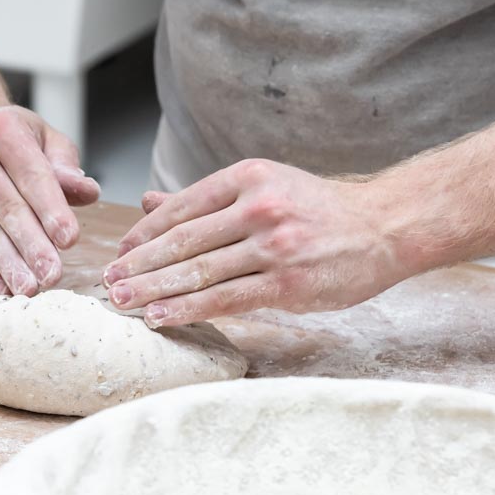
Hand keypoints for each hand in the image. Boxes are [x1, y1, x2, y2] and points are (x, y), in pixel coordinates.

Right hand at [0, 105, 100, 295]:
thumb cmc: (10, 140)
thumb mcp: (44, 139)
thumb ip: (66, 166)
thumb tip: (87, 191)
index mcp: (1, 129)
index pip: (32, 175)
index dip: (52, 210)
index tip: (70, 240)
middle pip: (6, 206)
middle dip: (32, 245)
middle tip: (53, 275)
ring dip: (8, 263)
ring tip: (30, 288)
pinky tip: (1, 287)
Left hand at [102, 159, 410, 326]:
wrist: (385, 228)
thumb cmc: (321, 211)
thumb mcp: (265, 187)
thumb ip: (207, 200)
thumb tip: (148, 204)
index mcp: (249, 177)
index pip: (182, 207)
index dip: (144, 233)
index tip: (121, 252)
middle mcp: (258, 207)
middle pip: (183, 240)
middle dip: (139, 264)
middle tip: (108, 282)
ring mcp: (273, 246)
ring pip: (198, 272)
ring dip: (154, 290)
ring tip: (123, 302)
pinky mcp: (286, 284)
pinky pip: (225, 300)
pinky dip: (187, 310)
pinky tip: (161, 317)